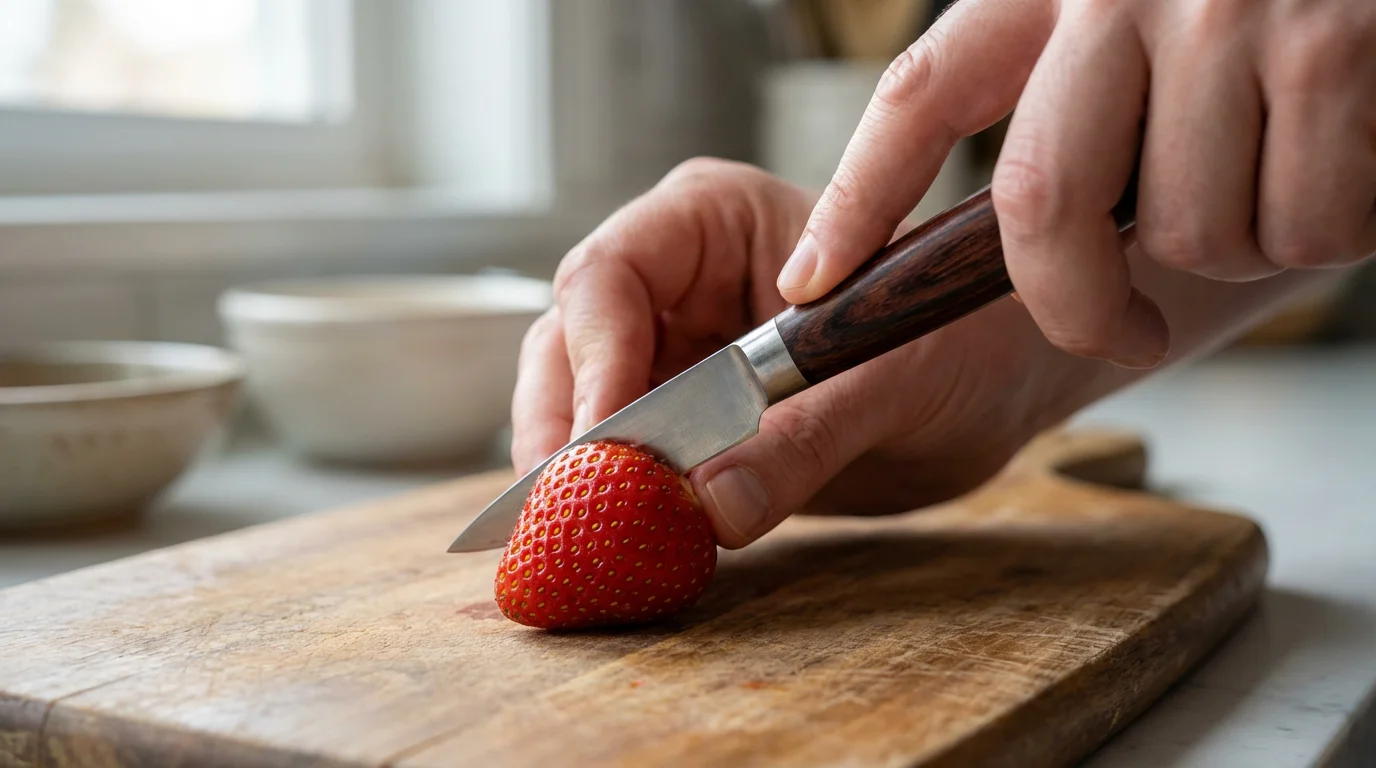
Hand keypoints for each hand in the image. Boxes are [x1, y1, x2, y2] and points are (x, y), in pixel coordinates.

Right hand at [513, 158, 1102, 547]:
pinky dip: (615, 506)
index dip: (593, 361)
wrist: (997, 384)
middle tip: (571, 514)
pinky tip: (624, 546)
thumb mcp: (897, 378)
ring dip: (577, 477)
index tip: (604, 447)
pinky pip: (622, 461)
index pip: (608, 275)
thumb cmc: (962, 333)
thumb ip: (808, 436)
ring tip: (590, 541)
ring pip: (576, 407)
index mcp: (712, 221)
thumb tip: (713, 506)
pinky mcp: (680, 423)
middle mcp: (671, 280)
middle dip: (564, 431)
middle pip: (569, 346)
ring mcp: (669, 351)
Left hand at [776, 0, 1375, 367]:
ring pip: (1186, 232)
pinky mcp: (1327, 45)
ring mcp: (1221, 13)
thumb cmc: (1267, 2)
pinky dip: (1328, 226)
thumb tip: (1010, 253)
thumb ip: (1066, 105)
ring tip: (1275, 171)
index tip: (812, 285)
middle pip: (1041, 205)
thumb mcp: (1140, 26)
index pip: (920, 98)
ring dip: (1238, 242)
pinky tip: (1344, 161)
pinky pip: (1301, 221)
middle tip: (1124, 332)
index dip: (856, 201)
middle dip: (1079, 308)